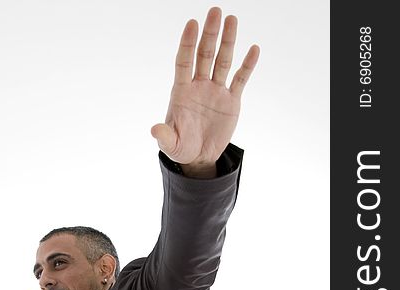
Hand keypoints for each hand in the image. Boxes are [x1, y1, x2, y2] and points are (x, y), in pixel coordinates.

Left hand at [151, 6, 258, 171]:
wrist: (199, 157)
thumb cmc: (181, 148)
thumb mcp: (171, 145)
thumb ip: (164, 136)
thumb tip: (154, 130)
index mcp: (182, 91)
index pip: (184, 62)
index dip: (187, 44)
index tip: (192, 24)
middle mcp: (199, 86)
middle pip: (204, 55)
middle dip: (209, 34)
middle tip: (215, 11)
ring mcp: (216, 91)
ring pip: (223, 61)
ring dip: (228, 41)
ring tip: (232, 19)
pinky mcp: (231, 100)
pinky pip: (240, 79)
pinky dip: (247, 65)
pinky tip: (254, 49)